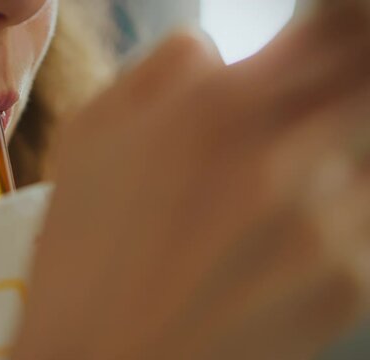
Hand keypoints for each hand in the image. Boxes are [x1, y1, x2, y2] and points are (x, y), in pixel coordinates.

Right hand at [13, 2, 369, 358]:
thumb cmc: (81, 250)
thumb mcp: (88, 135)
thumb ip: (163, 69)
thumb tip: (220, 52)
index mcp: (217, 108)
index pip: (331, 28)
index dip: (329, 36)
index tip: (315, 52)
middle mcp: (285, 157)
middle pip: (356, 92)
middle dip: (319, 107)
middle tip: (266, 147)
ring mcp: (327, 224)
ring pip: (356, 161)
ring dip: (321, 173)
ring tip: (252, 218)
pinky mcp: (350, 285)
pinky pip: (360, 226)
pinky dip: (326, 231)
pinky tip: (263, 261)